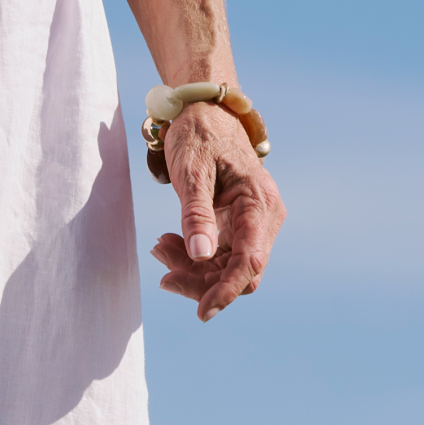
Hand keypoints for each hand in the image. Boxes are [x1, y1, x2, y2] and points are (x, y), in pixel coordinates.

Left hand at [148, 101, 285, 321]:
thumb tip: (201, 256)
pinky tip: (168, 244)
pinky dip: (193, 257)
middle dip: (201, 281)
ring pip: (227, 268)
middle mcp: (263, 218)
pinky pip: (220, 255)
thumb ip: (196, 214)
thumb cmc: (199, 135)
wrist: (204, 111)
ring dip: (193, 269)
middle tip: (162, 273)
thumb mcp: (192, 172)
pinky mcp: (237, 225)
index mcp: (259, 204)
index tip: (201, 313)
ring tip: (159, 249)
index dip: (226, 291)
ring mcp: (252, 223)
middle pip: (240, 272)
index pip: (250, 262)